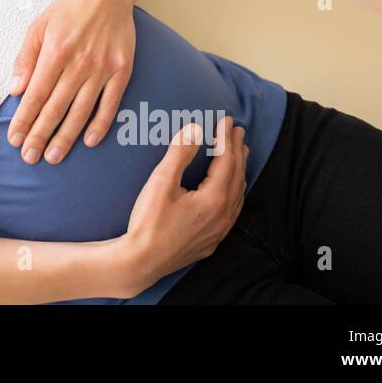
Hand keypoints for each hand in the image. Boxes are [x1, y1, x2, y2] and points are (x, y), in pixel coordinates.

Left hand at [7, 0, 137, 164]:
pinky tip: (89, 141)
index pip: (36, 95)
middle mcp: (79, 63)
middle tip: (29, 157)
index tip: (14, 139)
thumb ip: (26, 59)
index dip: (24, 119)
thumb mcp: (38, 26)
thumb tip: (15, 91)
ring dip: (66, 137)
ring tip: (53, 157)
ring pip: (81, 111)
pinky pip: (110, 103)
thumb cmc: (68, 9)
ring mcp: (103, 68)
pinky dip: (100, 123)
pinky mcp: (122, 70)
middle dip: (40, 135)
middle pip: (56, 108)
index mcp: (55, 52)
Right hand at [120, 117, 248, 294]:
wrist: (142, 261)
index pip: (226, 161)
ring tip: (239, 153)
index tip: (227, 120)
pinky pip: (233, 210)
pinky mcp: (212, 241)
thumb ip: (179, 154)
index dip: (226, 139)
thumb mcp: (161, 183)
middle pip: (236, 176)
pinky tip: (231, 188)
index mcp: (214, 199)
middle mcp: (223, 216)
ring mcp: (219, 230)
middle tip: (237, 130)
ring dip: (239, 170)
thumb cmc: (148, 222)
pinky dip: (235, 191)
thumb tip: (194, 128)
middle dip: (237, 151)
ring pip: (238, 194)